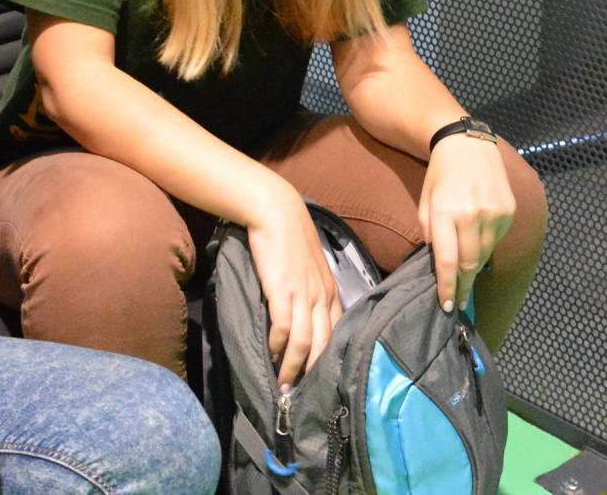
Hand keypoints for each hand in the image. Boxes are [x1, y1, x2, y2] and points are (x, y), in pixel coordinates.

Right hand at [245, 180, 341, 385]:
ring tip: (283, 384)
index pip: (336, 335)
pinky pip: (283, 328)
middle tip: (300, 394)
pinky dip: (277, 346)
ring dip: (292, 367)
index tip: (317, 379)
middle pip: (322, 345)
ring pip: (303, 343)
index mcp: (331, 292)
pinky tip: (270, 354)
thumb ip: (312, 289)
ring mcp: (304, 294)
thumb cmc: (290, 237)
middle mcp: (322, 297)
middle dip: (311, 372)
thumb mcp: (310, 267)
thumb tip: (305, 313)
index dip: (326, 360)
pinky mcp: (283, 290)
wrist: (276, 212)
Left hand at [420, 134, 516, 316]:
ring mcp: (494, 213)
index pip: (447, 260)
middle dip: (462, 286)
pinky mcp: (509, 210)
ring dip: (474, 268)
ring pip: (485, 254)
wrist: (467, 145)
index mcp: (446, 212)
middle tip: (457, 301)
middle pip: (469, 263)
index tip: (446, 306)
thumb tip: (439, 263)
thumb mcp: (426, 201)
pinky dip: (486, 247)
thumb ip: (431, 232)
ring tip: (465, 276)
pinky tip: (478, 242)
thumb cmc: (440, 175)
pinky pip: (496, 240)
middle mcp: (473, 214)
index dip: (447, 287)